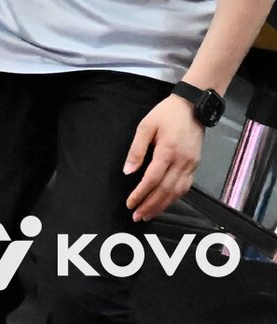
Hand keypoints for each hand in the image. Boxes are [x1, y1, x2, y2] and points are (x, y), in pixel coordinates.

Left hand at [124, 95, 202, 221]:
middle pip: (165, 190)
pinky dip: (174, 198)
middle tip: (137, 216)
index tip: (130, 203)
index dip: (141, 194)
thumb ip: (136, 149)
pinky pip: (185, 188)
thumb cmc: (166, 113)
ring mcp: (191, 166)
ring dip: (162, 206)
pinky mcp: (195, 166)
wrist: (193, 107)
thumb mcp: (146, 125)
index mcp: (167, 151)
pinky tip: (165, 203)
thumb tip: (128, 171)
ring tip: (148, 214)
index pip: (152, 179)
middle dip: (150, 205)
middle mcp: (181, 162)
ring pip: (177, 193)